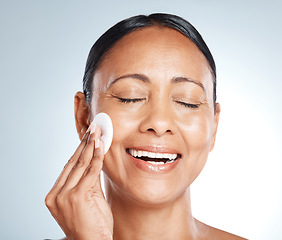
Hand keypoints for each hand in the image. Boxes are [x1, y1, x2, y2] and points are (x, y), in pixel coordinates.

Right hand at [45, 125, 112, 239]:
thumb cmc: (93, 224)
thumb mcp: (89, 199)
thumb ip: (89, 180)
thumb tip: (94, 159)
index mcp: (55, 195)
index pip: (68, 167)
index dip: (79, 150)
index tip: (86, 137)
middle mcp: (56, 194)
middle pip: (73, 163)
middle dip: (84, 143)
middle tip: (92, 128)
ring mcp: (64, 196)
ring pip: (80, 164)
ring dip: (90, 146)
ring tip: (97, 132)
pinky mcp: (76, 196)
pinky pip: (90, 171)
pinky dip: (97, 157)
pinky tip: (101, 145)